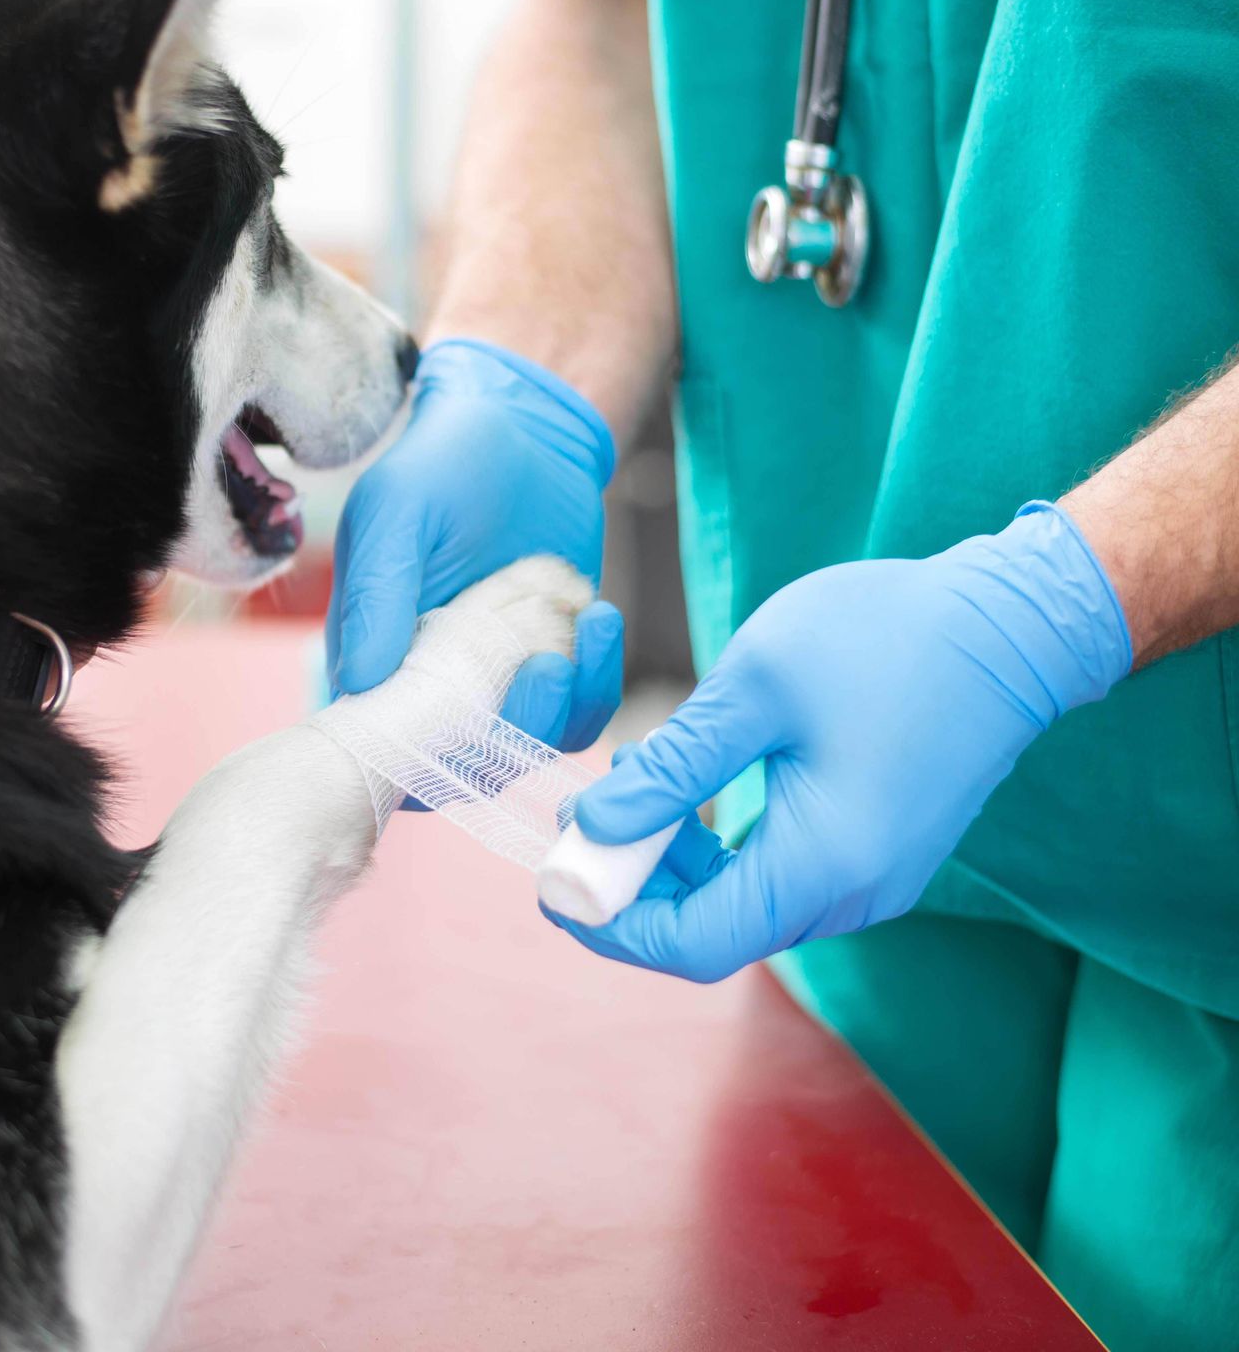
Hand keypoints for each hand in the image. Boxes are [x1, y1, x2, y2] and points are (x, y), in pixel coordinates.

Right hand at [328, 339, 621, 750]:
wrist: (523, 429)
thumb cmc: (440, 462)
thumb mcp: (396, 511)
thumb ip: (376, 593)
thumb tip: (361, 682)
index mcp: (370, 661)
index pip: (384, 747)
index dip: (424, 759)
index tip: (473, 717)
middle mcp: (430, 688)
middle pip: (468, 765)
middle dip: (517, 728)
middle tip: (548, 663)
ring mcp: (496, 685)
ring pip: (532, 746)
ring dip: (569, 702)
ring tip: (588, 618)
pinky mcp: (555, 670)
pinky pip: (580, 713)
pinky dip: (598, 680)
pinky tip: (599, 616)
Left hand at [546, 504, 1132, 981]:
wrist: (1013, 624)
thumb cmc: (887, 639)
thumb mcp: (755, 690)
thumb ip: (671, 770)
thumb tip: (591, 825)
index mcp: (823, 864)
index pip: (691, 944)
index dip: (611, 924)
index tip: (555, 879)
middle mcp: (852, 893)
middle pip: (712, 932)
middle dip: (633, 886)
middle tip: (577, 819)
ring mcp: (869, 878)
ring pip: (741, 905)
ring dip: (672, 861)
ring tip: (627, 783)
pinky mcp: (872, 853)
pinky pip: (775, 877)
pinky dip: (715, 846)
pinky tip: (682, 784)